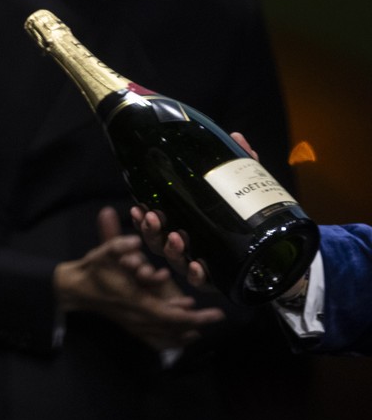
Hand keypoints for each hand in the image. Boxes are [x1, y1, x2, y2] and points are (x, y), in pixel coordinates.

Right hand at [54, 207, 224, 351]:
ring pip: (165, 336)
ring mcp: (134, 324)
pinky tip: (180, 339)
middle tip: (216, 317)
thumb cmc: (93, 270)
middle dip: (197, 323)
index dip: (194, 316)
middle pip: (173, 327)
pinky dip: (169, 342)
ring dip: (185, 334)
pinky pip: (153, 341)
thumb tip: (136, 241)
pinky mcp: (130, 326)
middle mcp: (138, 317)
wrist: (76, 289)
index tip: (215, 312)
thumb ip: (119, 245)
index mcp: (136, 302)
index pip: (171, 315)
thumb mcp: (103, 253)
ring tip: (201, 330)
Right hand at [128, 130, 255, 291]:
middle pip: (158, 243)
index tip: (140, 207)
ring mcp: (201, 264)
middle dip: (151, 231)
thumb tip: (237, 137)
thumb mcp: (244, 190)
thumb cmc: (253, 221)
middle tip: (154, 218)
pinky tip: (197, 266)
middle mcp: (189, 247)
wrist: (280, 256)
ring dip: (171, 250)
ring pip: (175, 261)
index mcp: (187, 226)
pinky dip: (196, 274)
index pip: (158, 223)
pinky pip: (202, 281)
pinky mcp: (218, 280)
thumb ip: (239, 167)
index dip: (144, 218)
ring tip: (176, 238)